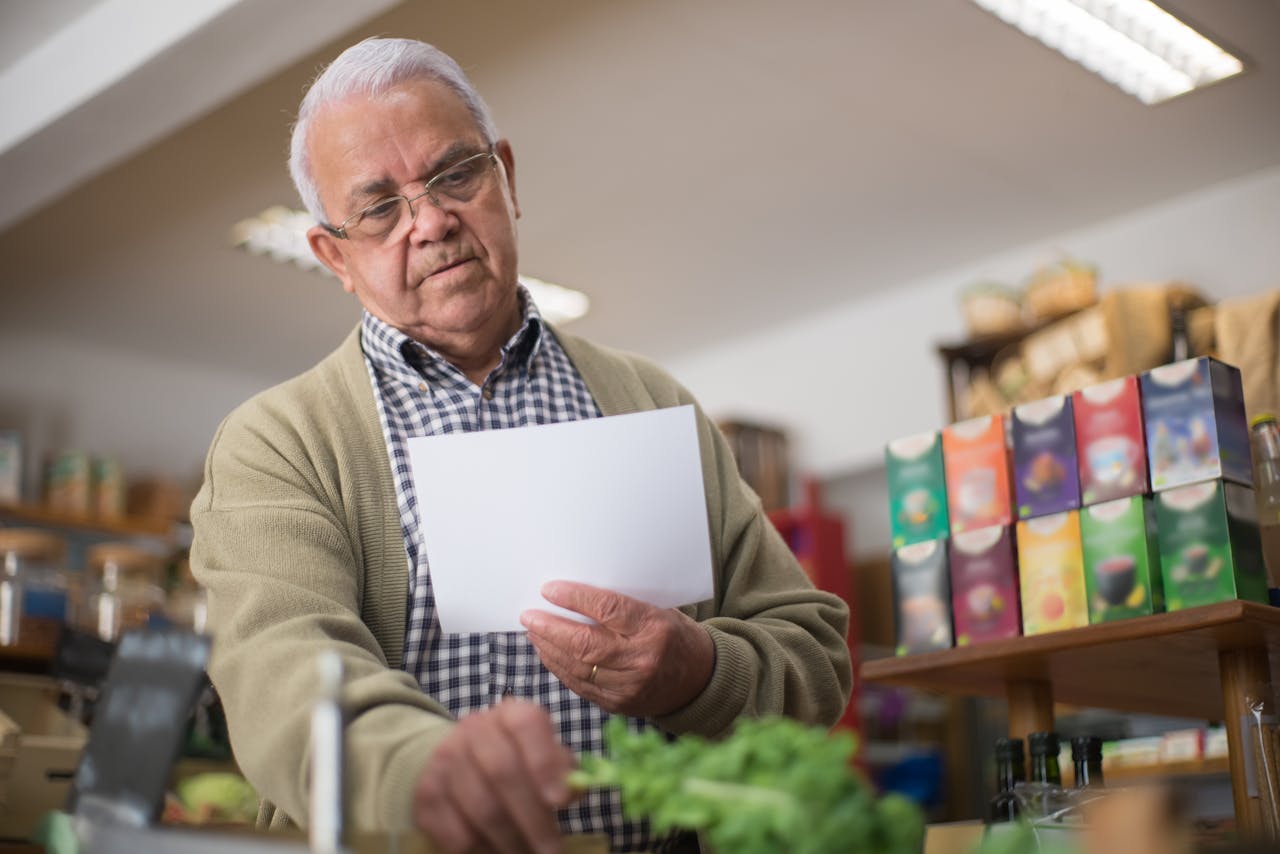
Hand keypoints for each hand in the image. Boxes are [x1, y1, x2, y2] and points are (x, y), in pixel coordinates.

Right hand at [412, 699, 573, 853]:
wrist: (460, 759)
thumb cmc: (516, 759)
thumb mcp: (544, 755)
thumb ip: (562, 769)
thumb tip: (573, 790)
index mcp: (510, 714)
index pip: (526, 724)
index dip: (544, 762)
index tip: (560, 801)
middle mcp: (474, 730)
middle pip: (502, 772)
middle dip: (532, 818)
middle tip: (551, 850)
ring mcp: (446, 760)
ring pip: (481, 808)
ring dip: (510, 841)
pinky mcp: (427, 794)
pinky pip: (456, 834)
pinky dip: (482, 851)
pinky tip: (497, 853)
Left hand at [520, 581, 714, 716]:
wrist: (698, 681)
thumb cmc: (674, 636)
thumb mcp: (658, 611)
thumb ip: (622, 608)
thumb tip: (573, 596)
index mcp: (654, 628)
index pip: (608, 609)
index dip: (574, 598)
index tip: (549, 590)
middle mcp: (641, 660)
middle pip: (585, 644)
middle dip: (551, 628)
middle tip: (529, 614)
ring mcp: (628, 687)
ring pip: (577, 667)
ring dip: (549, 648)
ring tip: (534, 631)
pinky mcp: (617, 704)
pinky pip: (579, 685)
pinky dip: (559, 667)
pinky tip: (548, 652)